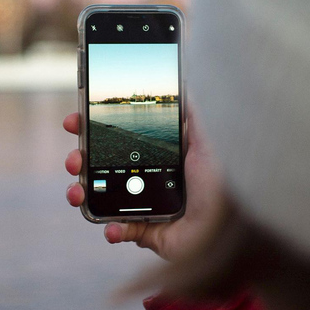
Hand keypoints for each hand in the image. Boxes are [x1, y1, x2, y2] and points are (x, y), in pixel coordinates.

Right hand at [63, 112, 227, 261]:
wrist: (235, 225)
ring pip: (100, 197)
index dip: (91, 129)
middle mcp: (147, 177)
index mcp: (157, 153)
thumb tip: (181, 76)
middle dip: (78, 160)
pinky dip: (111, 230)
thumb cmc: (226, 179)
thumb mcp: (208, 134)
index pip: (116, 137)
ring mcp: (144, 205)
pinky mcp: (148, 232)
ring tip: (77, 193)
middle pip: (100, 165)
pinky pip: (120, 231)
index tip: (74, 121)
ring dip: (80, 194)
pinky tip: (113, 227)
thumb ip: (192, 106)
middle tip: (74, 159)